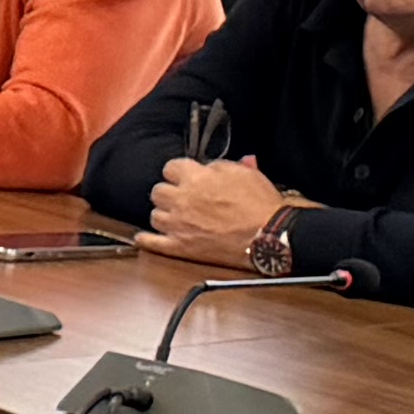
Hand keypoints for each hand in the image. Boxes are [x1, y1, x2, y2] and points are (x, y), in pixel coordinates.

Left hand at [137, 154, 290, 266]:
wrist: (269, 236)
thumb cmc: (260, 204)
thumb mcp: (245, 174)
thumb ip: (221, 166)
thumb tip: (210, 166)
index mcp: (195, 178)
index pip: (170, 167)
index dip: (179, 171)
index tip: (184, 176)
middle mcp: (181, 200)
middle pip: (158, 191)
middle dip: (169, 192)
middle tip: (180, 197)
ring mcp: (178, 225)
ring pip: (154, 215)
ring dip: (164, 214)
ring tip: (175, 217)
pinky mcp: (179, 247)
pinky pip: (151, 242)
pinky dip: (146, 239)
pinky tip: (144, 237)